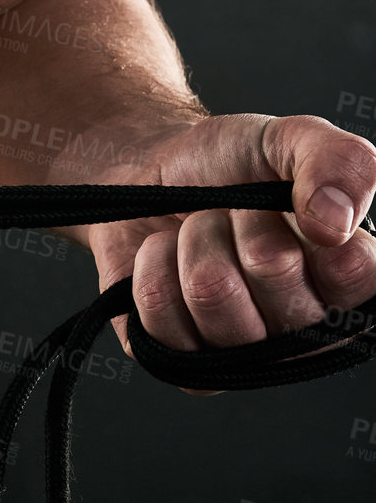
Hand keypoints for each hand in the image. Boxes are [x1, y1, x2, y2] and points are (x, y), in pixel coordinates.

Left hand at [83, 115, 375, 394]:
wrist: (147, 175)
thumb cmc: (229, 164)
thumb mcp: (293, 138)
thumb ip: (340, 162)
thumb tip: (336, 223)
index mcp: (351, 278)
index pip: (356, 270)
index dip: (309, 224)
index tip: (287, 204)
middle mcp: (309, 328)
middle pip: (273, 270)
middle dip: (238, 221)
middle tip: (231, 212)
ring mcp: (248, 352)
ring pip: (212, 294)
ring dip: (193, 245)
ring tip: (196, 234)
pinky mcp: (188, 363)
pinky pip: (163, 326)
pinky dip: (152, 273)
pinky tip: (165, 260)